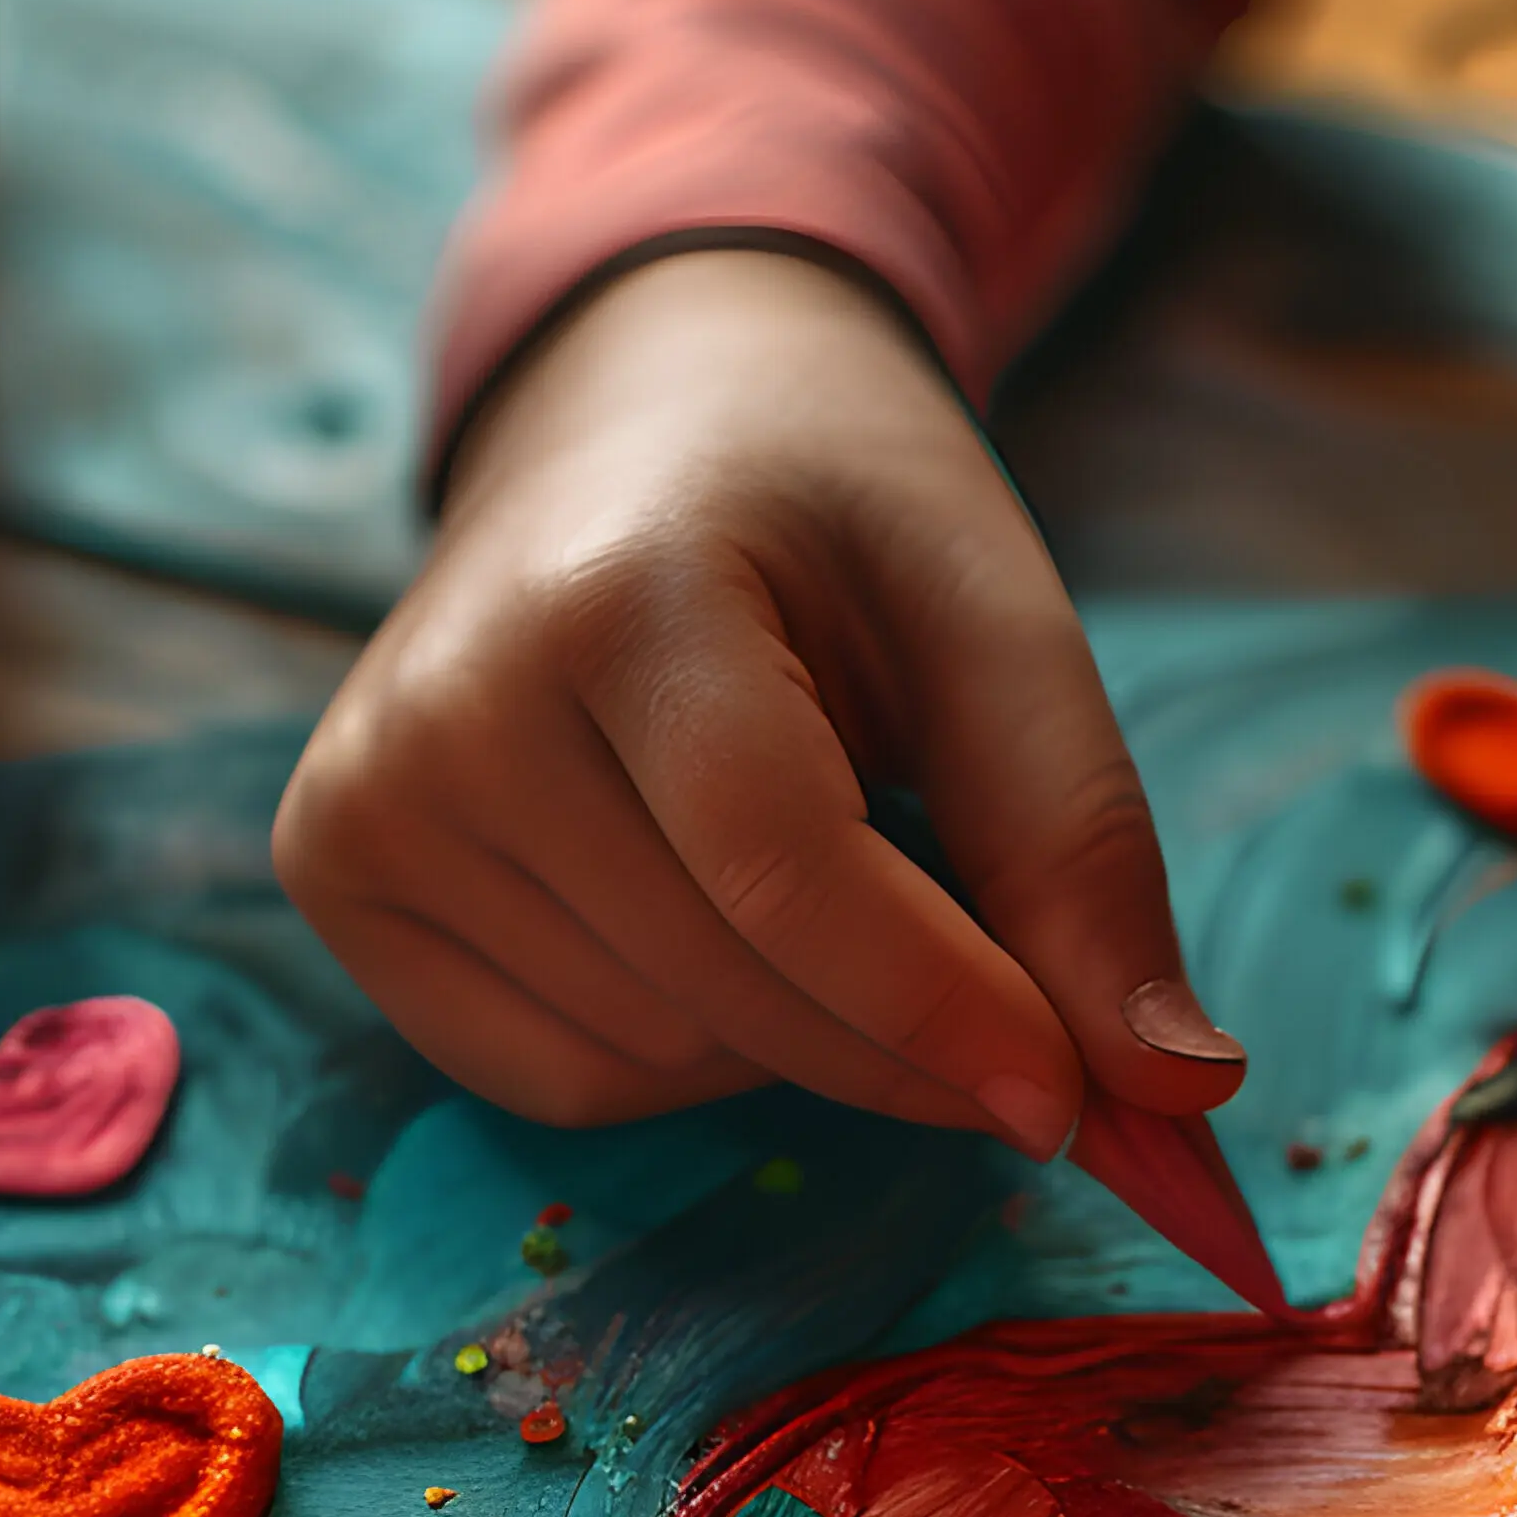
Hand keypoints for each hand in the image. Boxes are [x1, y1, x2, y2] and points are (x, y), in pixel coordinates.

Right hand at [278, 247, 1238, 1146]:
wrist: (641, 412)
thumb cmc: (835, 514)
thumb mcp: (998, 623)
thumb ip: (1084, 852)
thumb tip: (1180, 1095)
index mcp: (619, 591)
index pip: (784, 868)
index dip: (943, 1010)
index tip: (1080, 1103)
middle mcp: (447, 699)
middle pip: (730, 988)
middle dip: (909, 1037)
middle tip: (1008, 986)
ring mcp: (365, 796)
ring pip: (655, 1058)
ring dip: (803, 1033)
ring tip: (827, 874)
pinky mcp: (336, 872)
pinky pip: (560, 1079)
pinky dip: (689, 1054)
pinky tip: (716, 922)